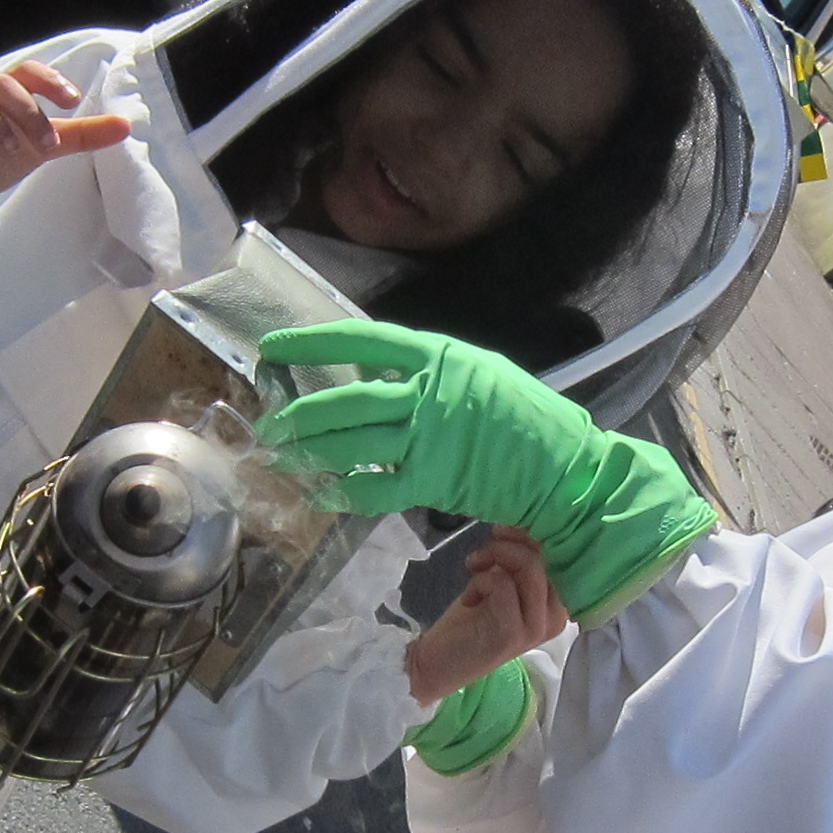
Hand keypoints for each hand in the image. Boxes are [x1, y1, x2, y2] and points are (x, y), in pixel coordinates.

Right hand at [0, 62, 130, 217]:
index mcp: (7, 94)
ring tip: (12, 154)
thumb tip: (125, 126)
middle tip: (48, 144)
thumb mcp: (42, 146)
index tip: (72, 100)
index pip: (27, 72)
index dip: (49, 80)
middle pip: (0, 83)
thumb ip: (80, 134)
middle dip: (27, 110)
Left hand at [260, 320, 717, 620]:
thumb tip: (369, 374)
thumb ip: (423, 372)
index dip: (312, 343)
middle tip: (269, 424)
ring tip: (281, 456)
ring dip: (310, 450)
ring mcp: (431, 437)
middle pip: (348, 399)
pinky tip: (319, 492)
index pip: (361, 339)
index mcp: (439, 355)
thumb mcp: (475, 373)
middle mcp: (430, 391)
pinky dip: (341, 490)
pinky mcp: (434, 481)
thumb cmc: (523, 417)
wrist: (564, 466)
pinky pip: (373, 487)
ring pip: (353, 442)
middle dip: (301, 412)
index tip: (272, 349)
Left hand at [404, 529, 564, 704]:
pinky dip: (482, 579)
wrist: (437, 664)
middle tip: (485, 550)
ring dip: (496, 556)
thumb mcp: (499, 582)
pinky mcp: (514, 633)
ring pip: (530, 567)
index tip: (504, 530)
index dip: (535, 533)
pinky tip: (471, 596)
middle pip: (548, 556)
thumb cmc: (469, 621)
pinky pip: (503, 584)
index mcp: (557, 604)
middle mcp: (556, 617)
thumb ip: (516, 561)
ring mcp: (537, 627)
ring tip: (475, 567)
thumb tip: (518, 523)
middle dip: (512, 542)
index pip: (562, 556)